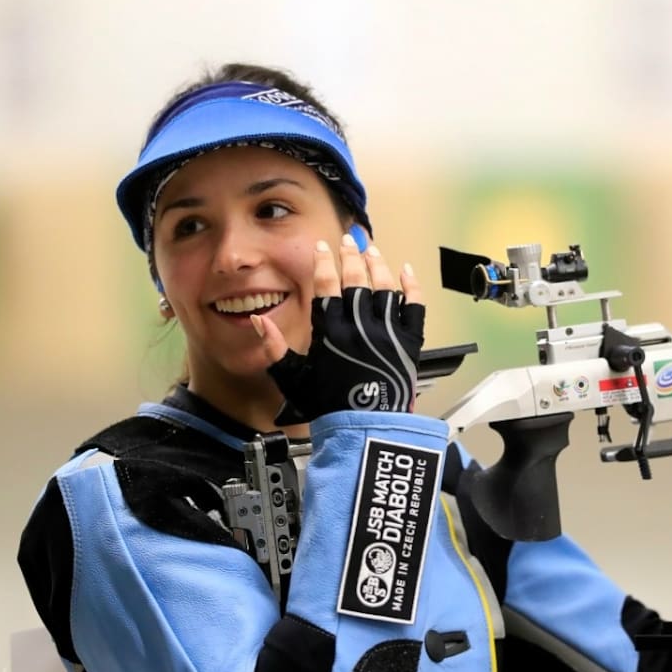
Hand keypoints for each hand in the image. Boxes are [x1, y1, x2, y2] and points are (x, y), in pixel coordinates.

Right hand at [251, 234, 424, 422]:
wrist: (366, 430)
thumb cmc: (330, 408)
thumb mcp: (293, 379)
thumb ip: (274, 348)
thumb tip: (257, 320)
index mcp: (331, 333)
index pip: (326, 286)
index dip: (323, 263)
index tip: (322, 248)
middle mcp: (360, 327)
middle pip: (356, 280)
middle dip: (351, 256)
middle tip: (348, 241)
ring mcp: (388, 333)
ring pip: (384, 287)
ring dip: (377, 265)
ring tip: (371, 250)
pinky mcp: (410, 343)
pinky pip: (414, 307)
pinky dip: (412, 286)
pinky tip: (406, 271)